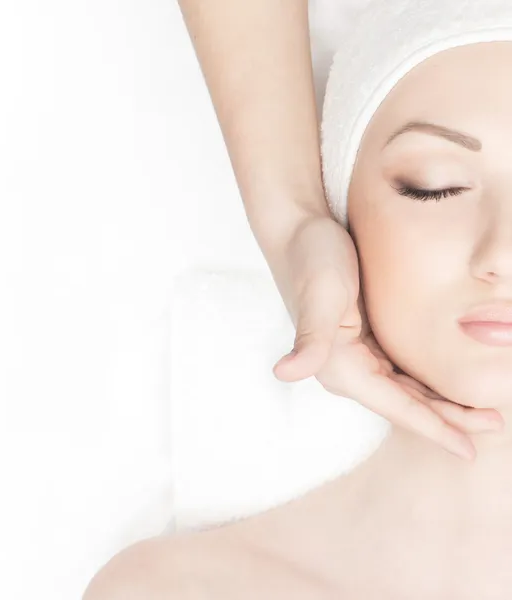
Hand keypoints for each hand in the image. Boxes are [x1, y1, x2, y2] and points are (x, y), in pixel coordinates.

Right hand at [272, 216, 503, 460]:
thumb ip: (310, 337)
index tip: (468, 451)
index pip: (396, 406)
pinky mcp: (363, 342)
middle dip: (448, 421)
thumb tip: (284, 372)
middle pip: (405, 406)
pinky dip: (428, 383)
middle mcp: (347, 369)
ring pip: (407, 392)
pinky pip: (402, 373)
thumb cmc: (312, 258)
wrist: (300, 233)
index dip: (434, 429)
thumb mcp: (320, 294)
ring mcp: (356, 357)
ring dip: (442, 405)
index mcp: (339, 365)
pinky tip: (448, 383)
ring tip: (481, 413)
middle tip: (493, 427)